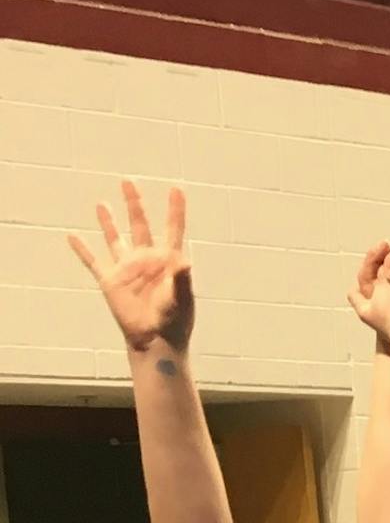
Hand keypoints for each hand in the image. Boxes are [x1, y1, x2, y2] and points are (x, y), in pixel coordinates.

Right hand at [69, 180, 193, 353]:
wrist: (155, 340)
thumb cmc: (174, 321)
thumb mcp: (181, 299)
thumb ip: (182, 279)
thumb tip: (185, 261)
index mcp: (167, 262)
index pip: (172, 230)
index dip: (174, 210)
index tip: (176, 189)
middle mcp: (146, 260)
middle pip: (139, 225)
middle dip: (134, 204)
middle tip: (127, 182)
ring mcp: (127, 269)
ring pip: (115, 238)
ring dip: (108, 222)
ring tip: (102, 204)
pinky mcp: (110, 280)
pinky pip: (93, 261)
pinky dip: (82, 249)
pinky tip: (72, 237)